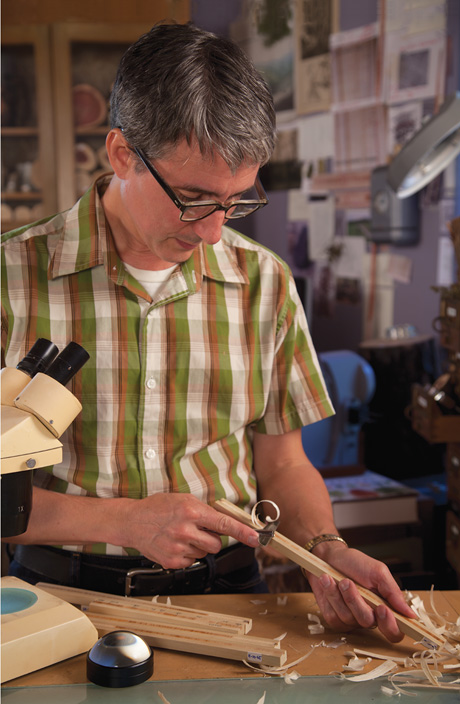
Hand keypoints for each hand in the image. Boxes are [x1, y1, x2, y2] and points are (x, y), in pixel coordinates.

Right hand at [122, 493, 259, 567]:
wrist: (132, 521)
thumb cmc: (158, 508)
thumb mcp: (183, 500)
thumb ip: (204, 511)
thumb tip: (225, 522)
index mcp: (191, 511)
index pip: (223, 524)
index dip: (243, 532)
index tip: (256, 538)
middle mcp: (186, 530)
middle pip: (217, 543)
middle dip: (212, 538)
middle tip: (198, 530)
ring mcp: (178, 548)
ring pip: (205, 553)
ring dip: (198, 546)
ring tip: (181, 535)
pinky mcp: (172, 561)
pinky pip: (192, 561)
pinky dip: (187, 555)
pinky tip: (175, 544)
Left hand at [305, 544, 414, 642]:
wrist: (329, 556)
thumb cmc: (355, 563)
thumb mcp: (378, 572)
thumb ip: (393, 593)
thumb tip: (411, 615)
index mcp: (384, 608)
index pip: (394, 632)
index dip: (391, 626)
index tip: (383, 609)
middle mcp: (369, 617)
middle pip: (368, 623)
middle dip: (357, 602)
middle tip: (349, 583)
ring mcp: (350, 619)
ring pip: (349, 618)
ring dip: (341, 595)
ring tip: (339, 578)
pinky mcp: (333, 618)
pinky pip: (334, 617)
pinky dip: (330, 596)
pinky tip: (328, 582)